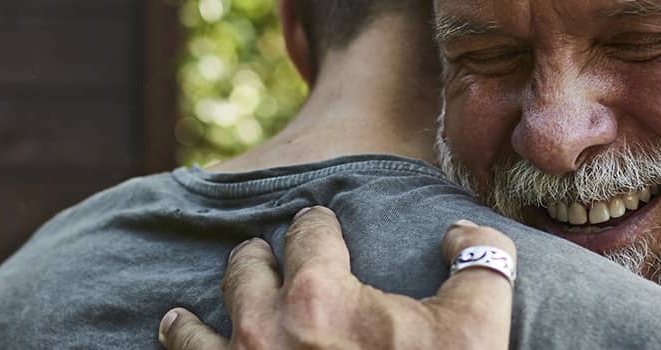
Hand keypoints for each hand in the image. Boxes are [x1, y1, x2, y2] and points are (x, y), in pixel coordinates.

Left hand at [157, 206, 516, 348]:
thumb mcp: (478, 330)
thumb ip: (481, 263)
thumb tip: (462, 231)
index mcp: (321, 295)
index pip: (307, 232)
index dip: (315, 224)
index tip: (315, 224)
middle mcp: (264, 329)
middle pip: (245, 269)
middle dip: (258, 258)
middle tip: (260, 256)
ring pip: (198, 324)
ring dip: (206, 308)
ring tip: (197, 305)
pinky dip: (181, 345)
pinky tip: (179, 336)